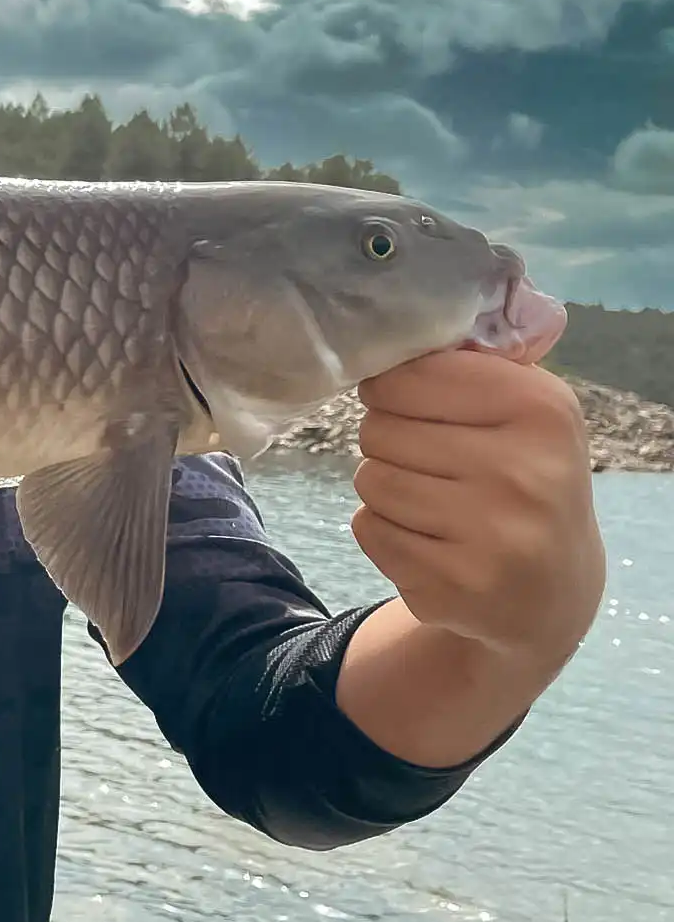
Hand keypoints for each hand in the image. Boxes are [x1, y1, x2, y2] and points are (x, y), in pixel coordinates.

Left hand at [350, 349, 605, 666]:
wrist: (554, 589)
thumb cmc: (524, 476)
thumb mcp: (524, 410)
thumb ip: (464, 364)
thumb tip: (386, 331)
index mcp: (541, 408)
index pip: (406, 376)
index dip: (393, 390)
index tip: (418, 407)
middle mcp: (524, 471)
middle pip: (377, 429)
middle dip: (390, 443)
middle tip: (434, 464)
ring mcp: (492, 536)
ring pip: (368, 480)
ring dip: (385, 488)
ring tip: (434, 502)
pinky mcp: (454, 586)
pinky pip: (367, 529)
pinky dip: (384, 532)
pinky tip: (432, 541)